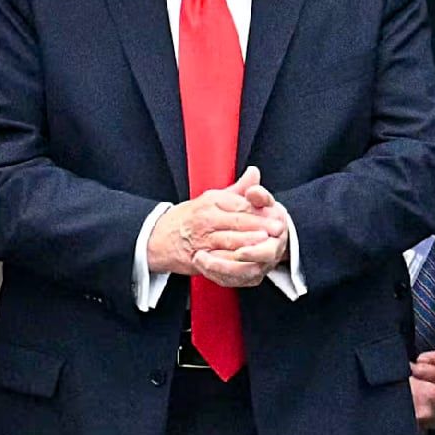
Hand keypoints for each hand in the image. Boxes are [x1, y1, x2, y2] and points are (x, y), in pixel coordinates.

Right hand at [147, 166, 283, 278]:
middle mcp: (205, 218)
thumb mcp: (213, 198)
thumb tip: (255, 172)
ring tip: (266, 242)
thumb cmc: (189, 217)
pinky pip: (218, 260)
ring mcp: (200, 238)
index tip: (276, 212)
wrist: (157, 237)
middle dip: (259, 226)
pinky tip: (247, 261)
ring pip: (228, 240)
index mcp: (211, 201)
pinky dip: (233, 261)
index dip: (259, 209)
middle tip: (278, 228)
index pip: (240, 204)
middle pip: (236, 222)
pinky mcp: (197, 257)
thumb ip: (238, 189)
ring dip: (249, 242)